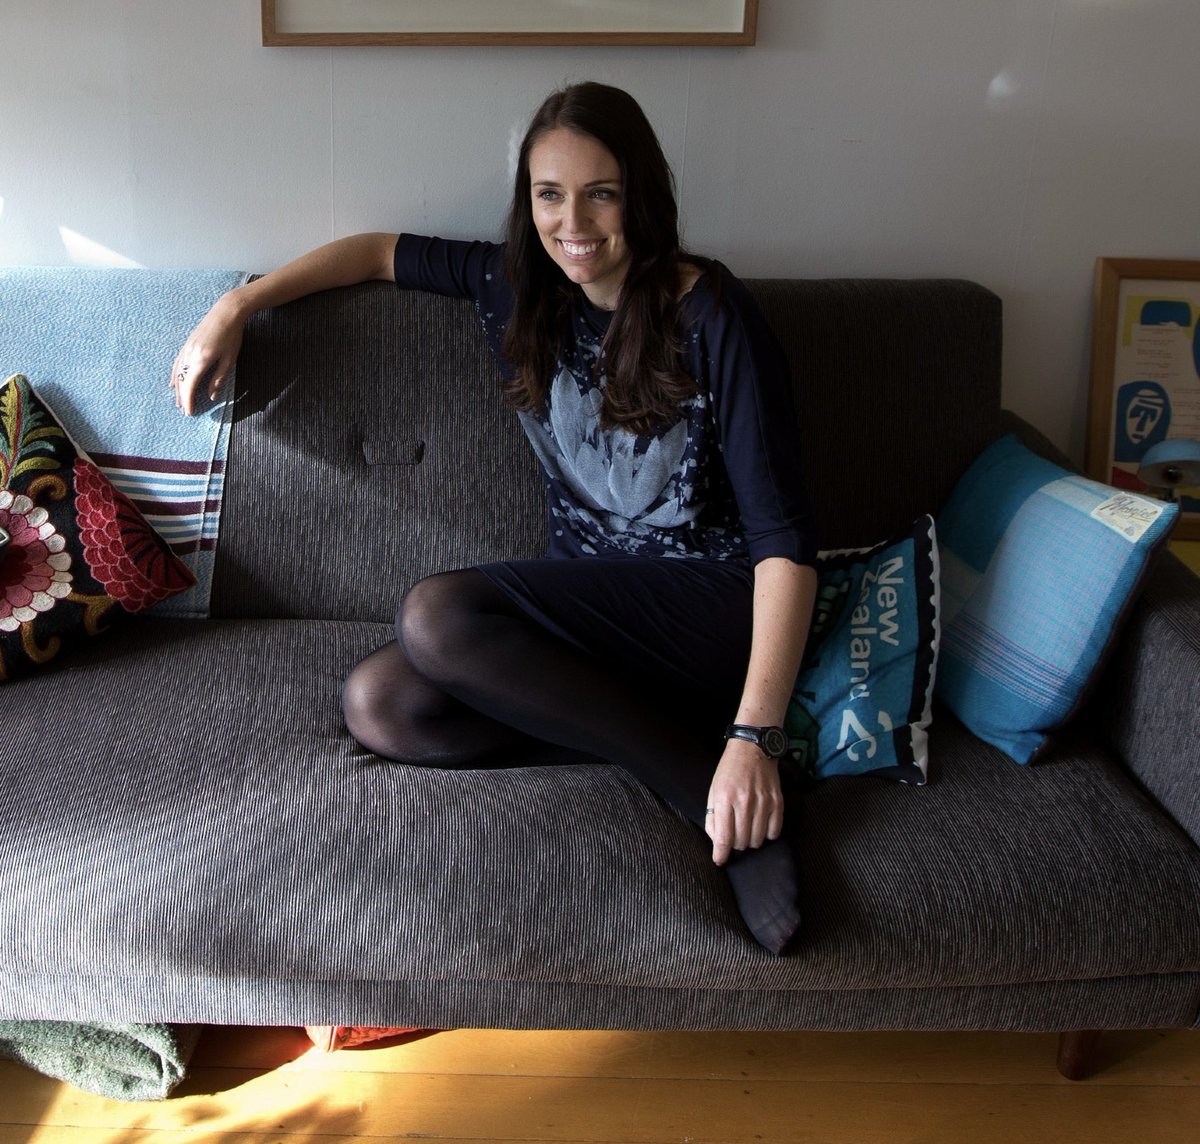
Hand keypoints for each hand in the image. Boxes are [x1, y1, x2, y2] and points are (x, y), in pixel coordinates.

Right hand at [170, 292, 245, 414]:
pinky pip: (178, 363)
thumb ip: (219, 379)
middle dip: (182, 397)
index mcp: (201, 360)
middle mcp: (190, 355)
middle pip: (182, 380)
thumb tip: (211, 396)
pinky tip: (173, 382)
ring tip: (178, 400)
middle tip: (184, 410)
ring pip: (177, 372)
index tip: (189, 413)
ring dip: (177, 388)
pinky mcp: (187, 344)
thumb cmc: (232, 336)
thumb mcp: (229, 360)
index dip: (188, 401)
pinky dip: (175, 374)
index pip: (190, 386)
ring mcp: (186, 348)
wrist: (226, 312)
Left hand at [705, 737, 784, 865]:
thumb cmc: (729, 770)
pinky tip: (761, 825)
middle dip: (735, 844)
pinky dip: (767, 834)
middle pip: (741, 842)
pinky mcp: (777, 802)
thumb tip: (718, 842)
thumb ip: (712, 817)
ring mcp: (763, 802)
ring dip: (750, 840)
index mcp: (724, 799)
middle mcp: (744, 802)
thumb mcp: (713, 790)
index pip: (724, 837)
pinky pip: (774, 832)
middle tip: (734, 834)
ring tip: (747, 828)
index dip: (721, 854)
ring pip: (757, 840)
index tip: (719, 861)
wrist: (752, 748)